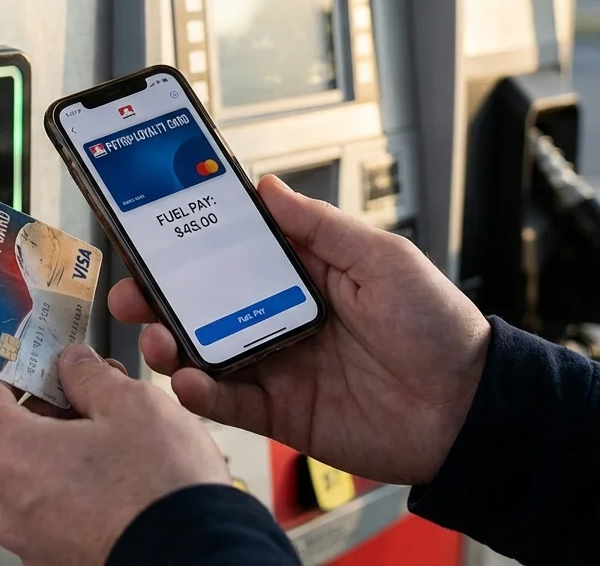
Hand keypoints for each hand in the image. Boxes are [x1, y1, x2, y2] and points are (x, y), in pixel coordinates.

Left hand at [0, 345, 229, 563]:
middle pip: (9, 437)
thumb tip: (73, 365)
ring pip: (36, 476)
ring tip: (119, 438)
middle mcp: (9, 506)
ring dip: (68, 449)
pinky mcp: (58, 562)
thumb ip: (89, 375)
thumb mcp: (132, 404)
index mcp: (12, 457)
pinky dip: (79, 489)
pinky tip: (121, 479)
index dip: (7, 367)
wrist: (198, 557)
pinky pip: (55, 512)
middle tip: (93, 393)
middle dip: (50, 407)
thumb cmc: (162, 492)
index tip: (32, 356)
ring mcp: (31, 542)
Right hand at [111, 175, 490, 485]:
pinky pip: (227, 402)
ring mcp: (276, 366)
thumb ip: (318, 227)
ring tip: (155, 337)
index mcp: (302, 274)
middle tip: (130, 291)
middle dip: (158, 296)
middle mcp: (279, 317)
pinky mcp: (280, 412)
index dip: (190, 241)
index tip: (151, 226)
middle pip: (202, 304)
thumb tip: (266, 188)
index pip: (232, 252)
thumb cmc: (438, 326)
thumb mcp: (381, 258)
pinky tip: (187, 379)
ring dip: (169, 343)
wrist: (468, 409)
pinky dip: (200, 392)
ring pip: (202, 352)